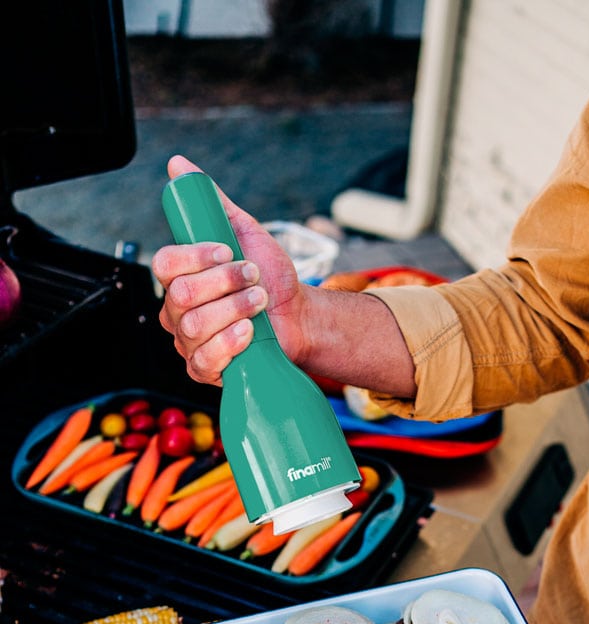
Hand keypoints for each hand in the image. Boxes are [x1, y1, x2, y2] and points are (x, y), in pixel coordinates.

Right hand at [151, 156, 416, 396]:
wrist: (299, 318)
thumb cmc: (271, 279)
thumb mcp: (245, 232)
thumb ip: (212, 203)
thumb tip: (179, 165)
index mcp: (181, 277)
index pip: (165, 264)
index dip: (197, 256)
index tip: (229, 251)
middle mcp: (178, 311)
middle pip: (182, 295)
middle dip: (227, 284)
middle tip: (254, 279)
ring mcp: (189, 342)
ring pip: (196, 326)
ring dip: (236, 310)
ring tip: (259, 304)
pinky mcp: (205, 370)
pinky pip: (204, 360)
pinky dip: (231, 344)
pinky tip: (249, 333)